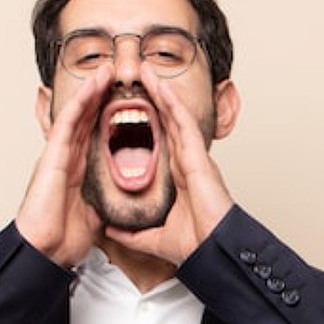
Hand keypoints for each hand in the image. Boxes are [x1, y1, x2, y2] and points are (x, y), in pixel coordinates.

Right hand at [14, 64, 112, 266]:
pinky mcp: (52, 156)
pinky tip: (92, 86)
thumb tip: (123, 197)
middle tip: (117, 73)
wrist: (45, 252)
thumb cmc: (63, 238)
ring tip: (106, 70)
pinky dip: (80, 102)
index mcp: (78, 170)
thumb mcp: (96, 214)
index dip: (108, 114)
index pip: (96, 134)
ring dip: (92, 90)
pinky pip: (67, 123)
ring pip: (77, 114)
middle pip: (86, 118)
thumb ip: (105, 199)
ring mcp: (58, 155)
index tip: (126, 99)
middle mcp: (67, 158)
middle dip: (100, 95)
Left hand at [105, 65, 233, 263]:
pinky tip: (158, 85)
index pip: (160, 141)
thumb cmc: (194, 245)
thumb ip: (132, 232)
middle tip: (137, 78)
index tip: (129, 109)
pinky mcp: (198, 156)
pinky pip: (183, 122)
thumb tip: (111, 230)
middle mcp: (187, 162)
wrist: (211, 252)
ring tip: (144, 71)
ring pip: (175, 115)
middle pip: (168, 122)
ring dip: (160, 92)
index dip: (147, 122)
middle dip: (153, 98)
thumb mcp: (152, 238)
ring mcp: (194, 156)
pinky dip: (170, 102)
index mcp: (178, 177)